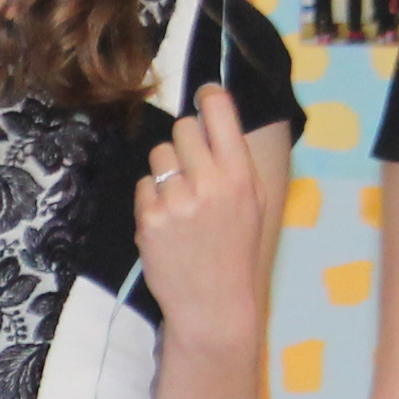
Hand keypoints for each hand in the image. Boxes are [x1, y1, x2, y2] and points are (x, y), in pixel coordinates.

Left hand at [133, 85, 271, 349]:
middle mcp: (209, 182)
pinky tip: (168, 221)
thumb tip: (216, 115)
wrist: (213, 303)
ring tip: (181, 200)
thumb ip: (235, 161)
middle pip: (182, 128)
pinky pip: (144, 185)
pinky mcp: (150, 218)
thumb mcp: (255, 203)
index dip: (208, 96)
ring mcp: (176, 200)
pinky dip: (152, 198)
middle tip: (192, 167)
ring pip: (158, 154)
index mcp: (241, 175)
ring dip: (166, 170)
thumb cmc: (235, 249)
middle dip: (184, 142)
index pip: (219, 111)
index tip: (204, 96)